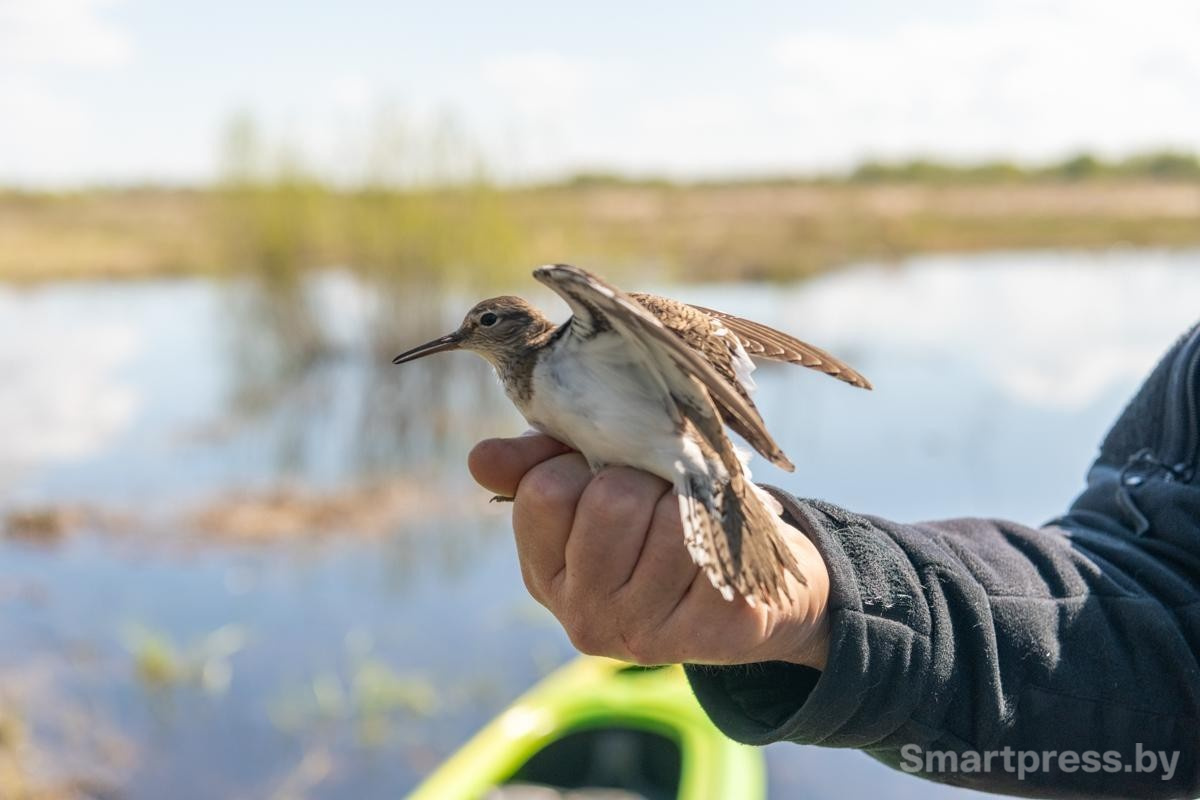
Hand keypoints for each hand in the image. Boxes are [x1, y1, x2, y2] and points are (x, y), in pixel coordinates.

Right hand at [468, 434, 830, 668]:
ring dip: (692, 496)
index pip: (547, 489)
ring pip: (671, 518)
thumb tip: (479, 458)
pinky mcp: (714, 631)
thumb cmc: (656, 516)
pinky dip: (730, 521)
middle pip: (611, 499)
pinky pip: (721, 542)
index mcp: (544, 575)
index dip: (584, 460)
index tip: (608, 468)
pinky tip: (725, 544)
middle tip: (661, 491)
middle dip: (644, 476)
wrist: (752, 582)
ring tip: (695, 516)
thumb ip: (536, 464)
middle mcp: (585, 618)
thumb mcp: (589, 484)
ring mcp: (649, 634)